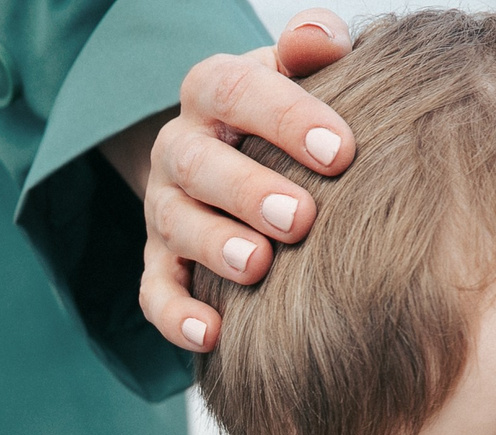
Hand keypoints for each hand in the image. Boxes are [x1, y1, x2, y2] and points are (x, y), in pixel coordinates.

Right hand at [120, 11, 355, 353]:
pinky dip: (176, 317)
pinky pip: (155, 293)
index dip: (286, 119)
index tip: (340, 151)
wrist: (238, 158)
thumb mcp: (295, 74)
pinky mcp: (159, 265)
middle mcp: (180, 149)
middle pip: (198, 163)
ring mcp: (165, 210)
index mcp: (212, 92)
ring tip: (259, 266)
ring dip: (214, 248)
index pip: (238, 93)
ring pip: (175, 226)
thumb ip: (310, 49)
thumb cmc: (286, 119)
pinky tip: (211, 336)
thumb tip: (322, 37)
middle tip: (301, 218)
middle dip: (247, 191)